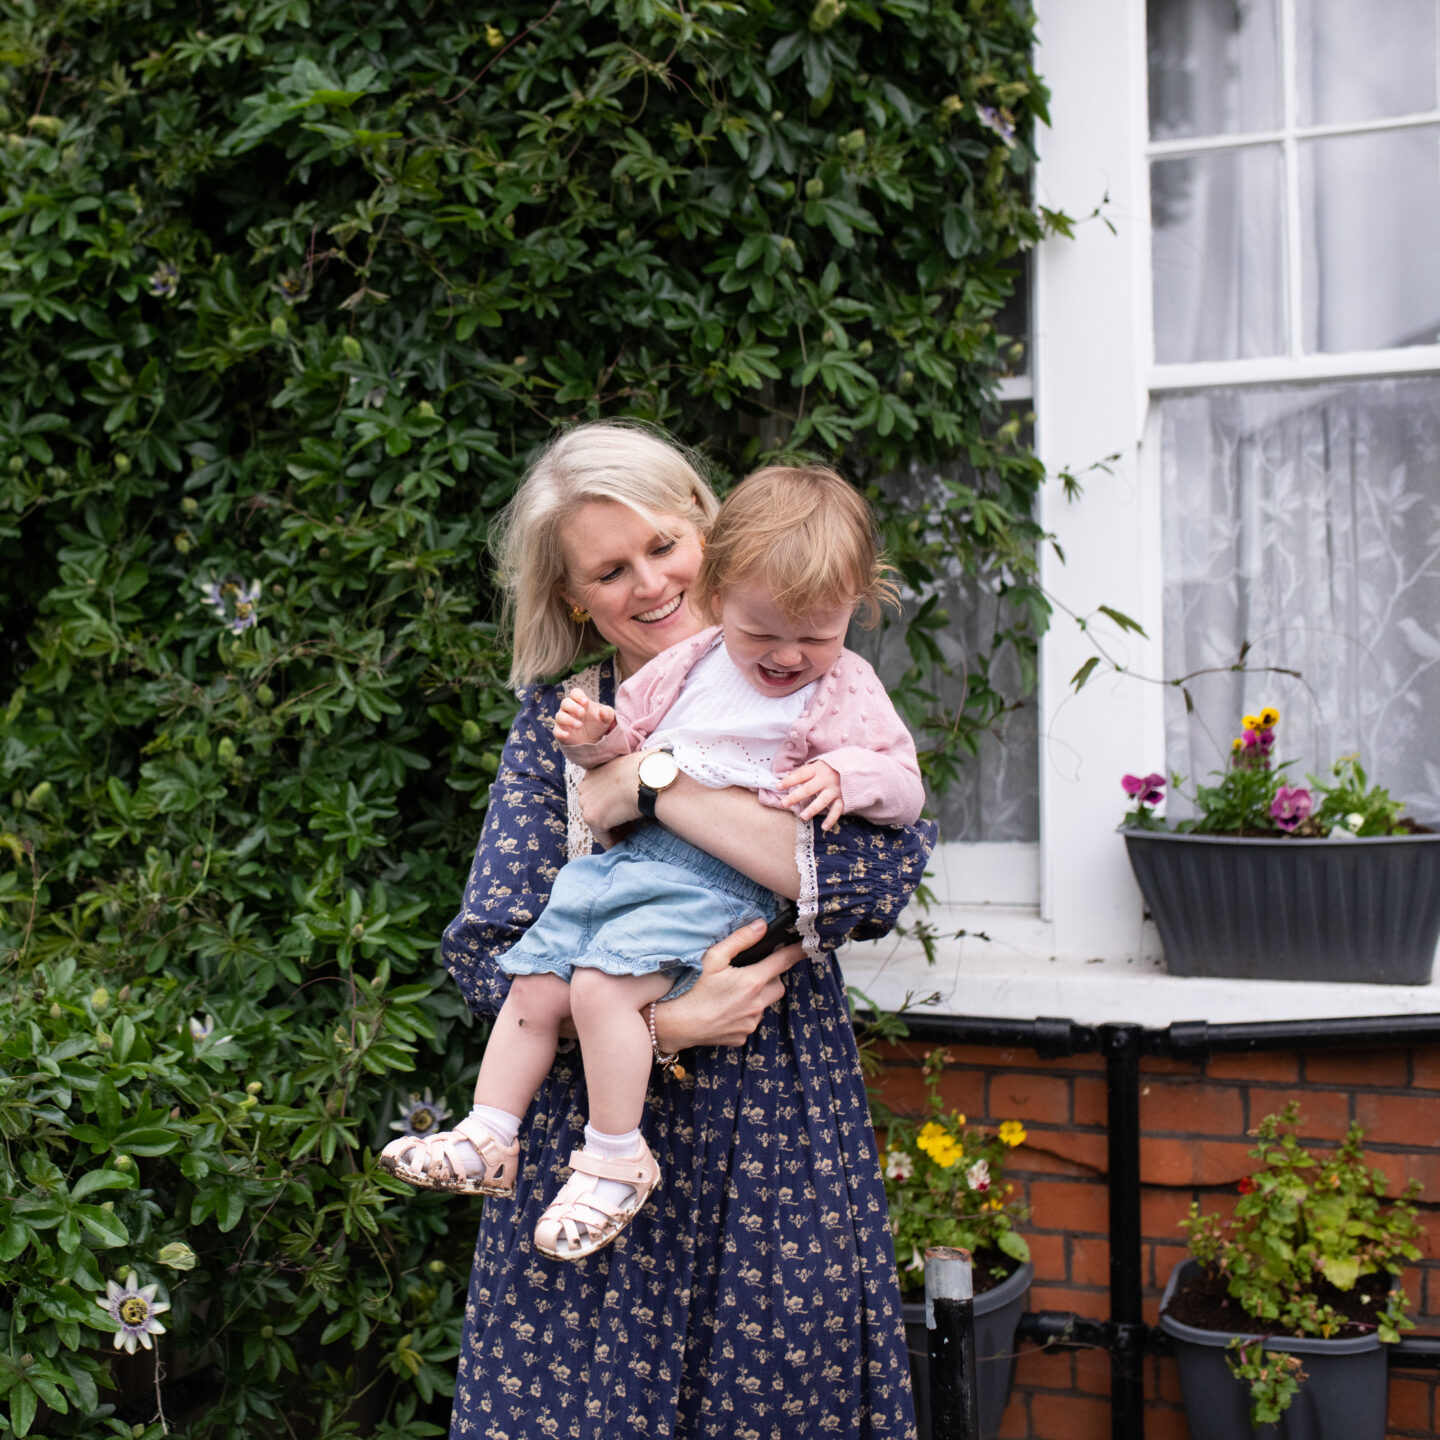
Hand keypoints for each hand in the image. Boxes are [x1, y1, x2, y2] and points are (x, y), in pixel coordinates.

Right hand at [554, 687, 615, 745]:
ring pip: (560, 716)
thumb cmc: (598, 724)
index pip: (575, 693)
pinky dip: (561, 733)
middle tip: (582, 713)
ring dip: (568, 720)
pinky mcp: (560, 732)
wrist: (593, 740)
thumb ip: (607, 713)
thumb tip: (603, 711)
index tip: (586, 702)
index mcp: (580, 702)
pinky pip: (556, 731)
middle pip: (565, 702)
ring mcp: (563, 721)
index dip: (578, 696)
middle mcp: (569, 709)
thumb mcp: (607, 719)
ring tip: (579, 726)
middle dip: (573, 707)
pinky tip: (568, 735)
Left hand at [576, 752, 643, 838]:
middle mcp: (584, 787)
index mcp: (593, 772)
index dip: (613, 807)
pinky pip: (604, 838)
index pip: (599, 795)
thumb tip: (632, 788)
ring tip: (629, 838)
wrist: (649, 779)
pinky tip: (625, 847)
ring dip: (613, 832)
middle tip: (628, 829)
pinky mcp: (593, 818)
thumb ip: (622, 778)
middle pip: (597, 810)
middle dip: (611, 820)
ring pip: (600, 824)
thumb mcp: (629, 768)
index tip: (625, 815)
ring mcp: (586, 803)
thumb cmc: (648, 772)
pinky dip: (614, 843)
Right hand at [649, 917, 803, 1050]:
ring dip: (757, 996)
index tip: (806, 946)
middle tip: (749, 973)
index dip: (796, 952)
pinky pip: (751, 1021)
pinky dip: (744, 1013)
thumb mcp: (713, 958)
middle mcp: (757, 1004)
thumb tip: (761, 926)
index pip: (783, 962)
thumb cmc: (692, 988)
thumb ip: (740, 940)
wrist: (676, 1024)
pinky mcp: (742, 1036)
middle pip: (778, 985)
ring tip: (732, 993)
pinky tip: (725, 1009)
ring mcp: (750, 1023)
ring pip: (765, 1004)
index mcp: (752, 982)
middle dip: (770, 977)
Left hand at [776, 760, 843, 830]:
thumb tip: (784, 778)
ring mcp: (834, 789)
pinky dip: (831, 819)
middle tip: (784, 804)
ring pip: (823, 800)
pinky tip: (824, 827)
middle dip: (796, 796)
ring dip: (812, 809)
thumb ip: (798, 773)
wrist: (845, 767)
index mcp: (816, 769)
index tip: (778, 787)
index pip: (800, 775)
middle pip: (809, 788)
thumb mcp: (810, 767)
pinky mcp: (840, 798)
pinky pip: (837, 810)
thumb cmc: (821, 770)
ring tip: (802, 816)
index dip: (789, 781)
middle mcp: (826, 779)